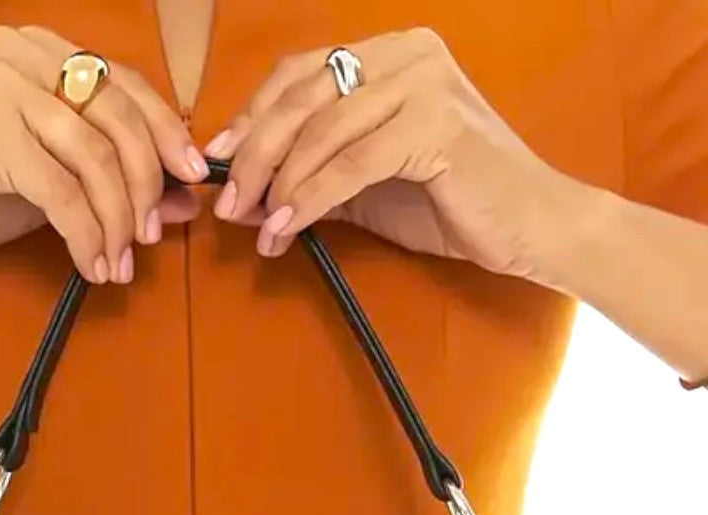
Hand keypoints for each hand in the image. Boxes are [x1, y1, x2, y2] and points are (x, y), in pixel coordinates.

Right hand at [0, 26, 206, 281]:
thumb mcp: (53, 181)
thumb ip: (114, 180)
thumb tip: (185, 199)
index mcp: (37, 47)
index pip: (123, 84)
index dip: (165, 132)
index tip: (190, 178)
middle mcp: (20, 52)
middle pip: (118, 117)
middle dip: (145, 185)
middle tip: (153, 236)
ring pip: (95, 157)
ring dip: (117, 219)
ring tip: (119, 261)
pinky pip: (63, 192)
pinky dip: (86, 236)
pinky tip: (92, 265)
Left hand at [204, 28, 577, 281]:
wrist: (531, 227)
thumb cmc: (454, 203)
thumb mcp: (369, 187)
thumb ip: (313, 180)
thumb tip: (245, 196)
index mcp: (391, 52)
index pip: (300, 75)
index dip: (251, 117)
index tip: (217, 161)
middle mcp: (407, 53)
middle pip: (302, 98)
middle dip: (254, 155)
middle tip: (228, 204)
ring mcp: (424, 84)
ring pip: (321, 131)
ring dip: (279, 185)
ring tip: (259, 229)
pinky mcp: (436, 126)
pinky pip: (351, 164)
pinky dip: (311, 199)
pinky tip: (288, 229)